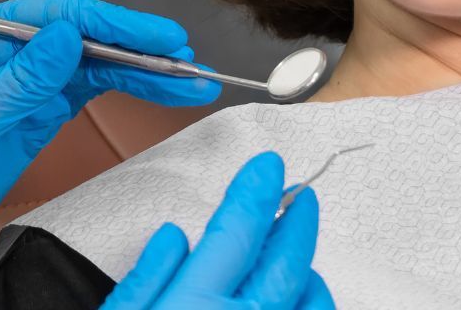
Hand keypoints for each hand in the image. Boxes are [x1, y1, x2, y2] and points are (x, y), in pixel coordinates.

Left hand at [0, 0, 220, 309]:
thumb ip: (18, 80)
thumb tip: (68, 33)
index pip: (58, 16)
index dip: (114, 24)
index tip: (158, 38)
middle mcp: (4, 57)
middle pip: (83, 39)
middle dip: (137, 47)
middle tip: (188, 60)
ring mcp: (19, 90)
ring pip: (91, 68)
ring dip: (139, 73)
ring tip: (189, 81)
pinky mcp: (29, 123)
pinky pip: (82, 98)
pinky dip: (120, 96)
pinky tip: (152, 93)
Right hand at [103, 152, 333, 309]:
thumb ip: (147, 277)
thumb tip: (174, 237)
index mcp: (196, 302)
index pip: (238, 228)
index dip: (257, 190)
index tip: (269, 166)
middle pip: (285, 258)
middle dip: (298, 218)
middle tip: (301, 194)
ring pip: (310, 298)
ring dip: (308, 267)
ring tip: (300, 252)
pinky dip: (313, 305)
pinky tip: (301, 298)